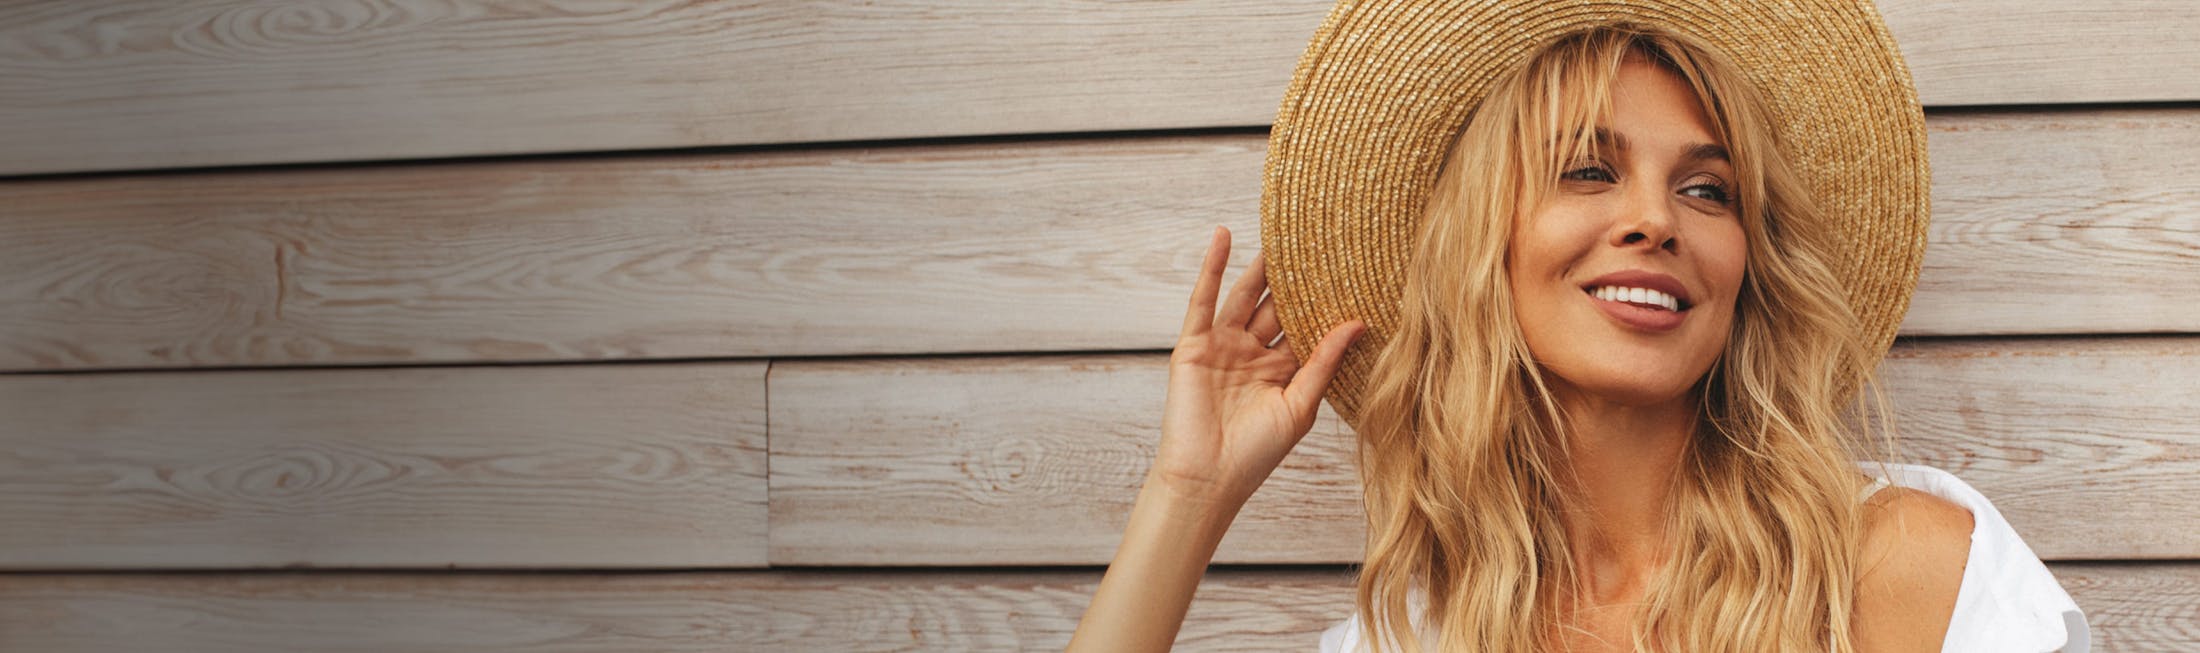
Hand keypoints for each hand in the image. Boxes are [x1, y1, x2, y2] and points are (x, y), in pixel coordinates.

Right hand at [1150, 225, 1365, 508]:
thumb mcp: (1300, 404)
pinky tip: (1223, 236)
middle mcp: (1252, 354)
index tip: (1349, 266)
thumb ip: (1324, 360)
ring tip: (1280, 230)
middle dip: (1294, 276)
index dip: (1323, 299)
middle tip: (1318, 238)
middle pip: (1275, 305)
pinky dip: (1212, 267)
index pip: (1305, 325)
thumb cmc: (1256, 454)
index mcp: (1281, 370)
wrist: (1208, 478)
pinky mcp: (1194, 345)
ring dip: (1259, 265)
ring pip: (1244, 296)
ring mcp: (1222, 347)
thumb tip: (1357, 322)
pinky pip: (1204, 299)